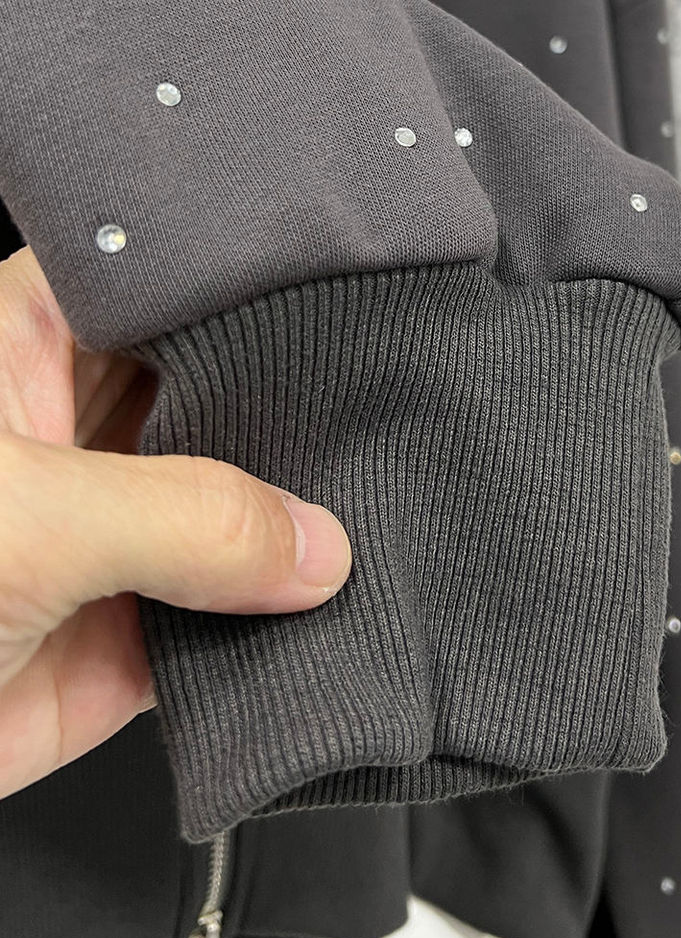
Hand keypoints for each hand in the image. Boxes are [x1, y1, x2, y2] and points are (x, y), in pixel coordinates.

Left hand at [0, 247, 351, 798]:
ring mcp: (112, 539)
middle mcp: (82, 437)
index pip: (175, 292)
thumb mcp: (22, 518)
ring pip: (238, 519)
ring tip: (367, 529)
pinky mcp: (129, 636)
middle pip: (225, 404)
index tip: (348, 311)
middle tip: (379, 436)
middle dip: (297, 427)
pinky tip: (321, 615)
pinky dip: (275, 626)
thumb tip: (313, 545)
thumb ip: (185, 521)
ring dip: (292, 537)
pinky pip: (229, 621)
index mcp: (31, 348)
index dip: (260, 296)